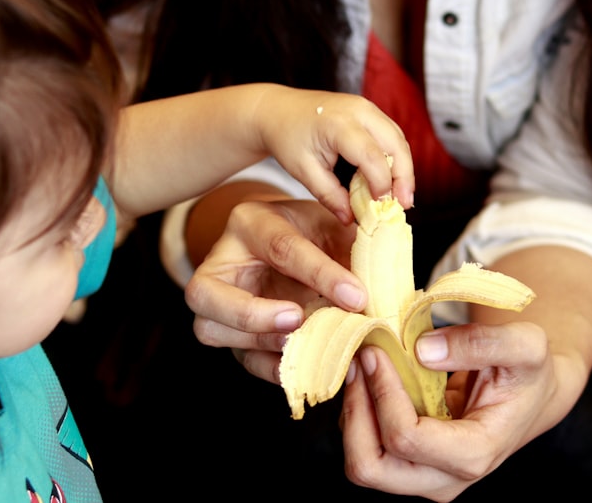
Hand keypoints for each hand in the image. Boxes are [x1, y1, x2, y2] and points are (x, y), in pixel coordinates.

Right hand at [185, 199, 358, 382]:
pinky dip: (273, 369)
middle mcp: (221, 262)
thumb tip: (385, 281)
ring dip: (260, 344)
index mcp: (251, 222)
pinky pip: (240, 358)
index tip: (358, 297)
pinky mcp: (230, 333)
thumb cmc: (313, 230)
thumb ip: (353, 245)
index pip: (281, 247)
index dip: (320, 274)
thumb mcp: (333, 225)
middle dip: (250, 314)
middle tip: (298, 321)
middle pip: (205, 293)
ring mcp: (217, 302)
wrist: (290, 241)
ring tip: (307, 349)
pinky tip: (308, 368)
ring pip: (211, 330)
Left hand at [254, 87, 413, 222]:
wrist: (277, 110)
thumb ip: (329, 196)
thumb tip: (352, 219)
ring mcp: (366, 107)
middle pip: (395, 144)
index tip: (380, 207)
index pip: (371, 156)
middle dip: (404, 176)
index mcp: (338, 125)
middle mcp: (358, 110)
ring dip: (403, 168)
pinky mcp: (369, 111)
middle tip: (404, 205)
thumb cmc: (287, 139)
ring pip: (398, 138)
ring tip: (401, 197)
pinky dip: (395, 157)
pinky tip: (391, 180)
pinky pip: (391, 134)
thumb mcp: (303, 171)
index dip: (381, 184)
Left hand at [340, 322, 566, 502]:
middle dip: (356, 410)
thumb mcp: (524, 345)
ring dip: (353, 412)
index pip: (406, 438)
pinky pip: (364, 448)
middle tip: (360, 359)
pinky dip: (358, 412)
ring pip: (361, 463)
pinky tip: (371, 378)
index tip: (376, 351)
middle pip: (371, 467)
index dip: (383, 393)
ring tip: (363, 365)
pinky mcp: (408, 465)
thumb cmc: (527, 371)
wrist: (528, 394)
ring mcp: (424, 477)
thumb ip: (482, 342)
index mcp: (475, 454)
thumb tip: (423, 350)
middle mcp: (445, 478)